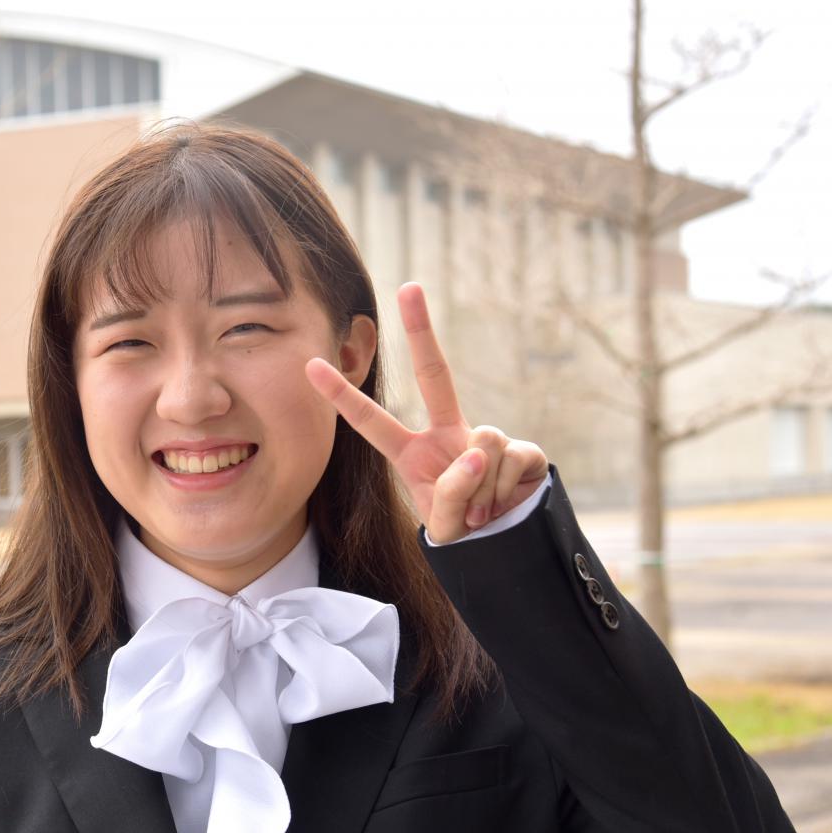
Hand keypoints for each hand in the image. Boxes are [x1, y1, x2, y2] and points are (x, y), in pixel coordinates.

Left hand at [304, 282, 548, 543]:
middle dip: (422, 329)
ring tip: (479, 511)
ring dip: (480, 486)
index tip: (309, 365)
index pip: (370, 422)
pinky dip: (503, 489)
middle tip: (408, 286)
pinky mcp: (522, 450)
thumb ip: (451, 494)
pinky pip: (510, 459)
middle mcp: (446, 436)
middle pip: (434, 373)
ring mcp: (484, 439)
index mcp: (412, 454)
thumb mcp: (444, 525)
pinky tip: (502, 502)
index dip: (341, 396)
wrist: (506, 546)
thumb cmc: (462, 531)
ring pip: (482, 442)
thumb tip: (475, 452)